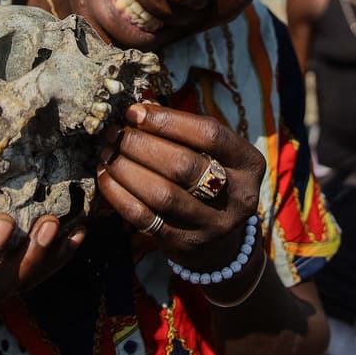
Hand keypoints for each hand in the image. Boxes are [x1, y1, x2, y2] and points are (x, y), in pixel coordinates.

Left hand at [96, 103, 265, 273]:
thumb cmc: (210, 179)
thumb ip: (182, 131)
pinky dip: (119, 195)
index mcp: (249, 163)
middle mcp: (238, 196)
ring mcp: (212, 225)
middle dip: (140, 144)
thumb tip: (138, 109)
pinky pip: (144, 218)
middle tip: (113, 133)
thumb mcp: (211, 153)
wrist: (222, 243)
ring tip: (107, 152)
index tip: (134, 112)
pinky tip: (106, 177)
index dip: (168, 120)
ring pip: (162, 194)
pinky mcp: (185, 245)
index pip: (210, 134)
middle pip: (183, 164)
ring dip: (126, 168)